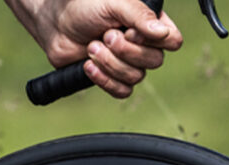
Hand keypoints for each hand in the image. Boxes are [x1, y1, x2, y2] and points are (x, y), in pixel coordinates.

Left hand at [16, 0, 183, 97]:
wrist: (56, 24)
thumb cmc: (85, 6)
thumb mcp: (115, 3)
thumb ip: (140, 16)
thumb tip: (162, 32)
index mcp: (149, 23)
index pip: (172, 40)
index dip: (155, 41)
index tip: (131, 31)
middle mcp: (142, 44)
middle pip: (154, 62)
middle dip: (126, 51)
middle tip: (105, 35)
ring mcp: (127, 63)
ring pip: (135, 77)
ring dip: (110, 63)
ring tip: (91, 47)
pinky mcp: (111, 77)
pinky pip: (122, 91)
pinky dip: (104, 80)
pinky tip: (88, 65)